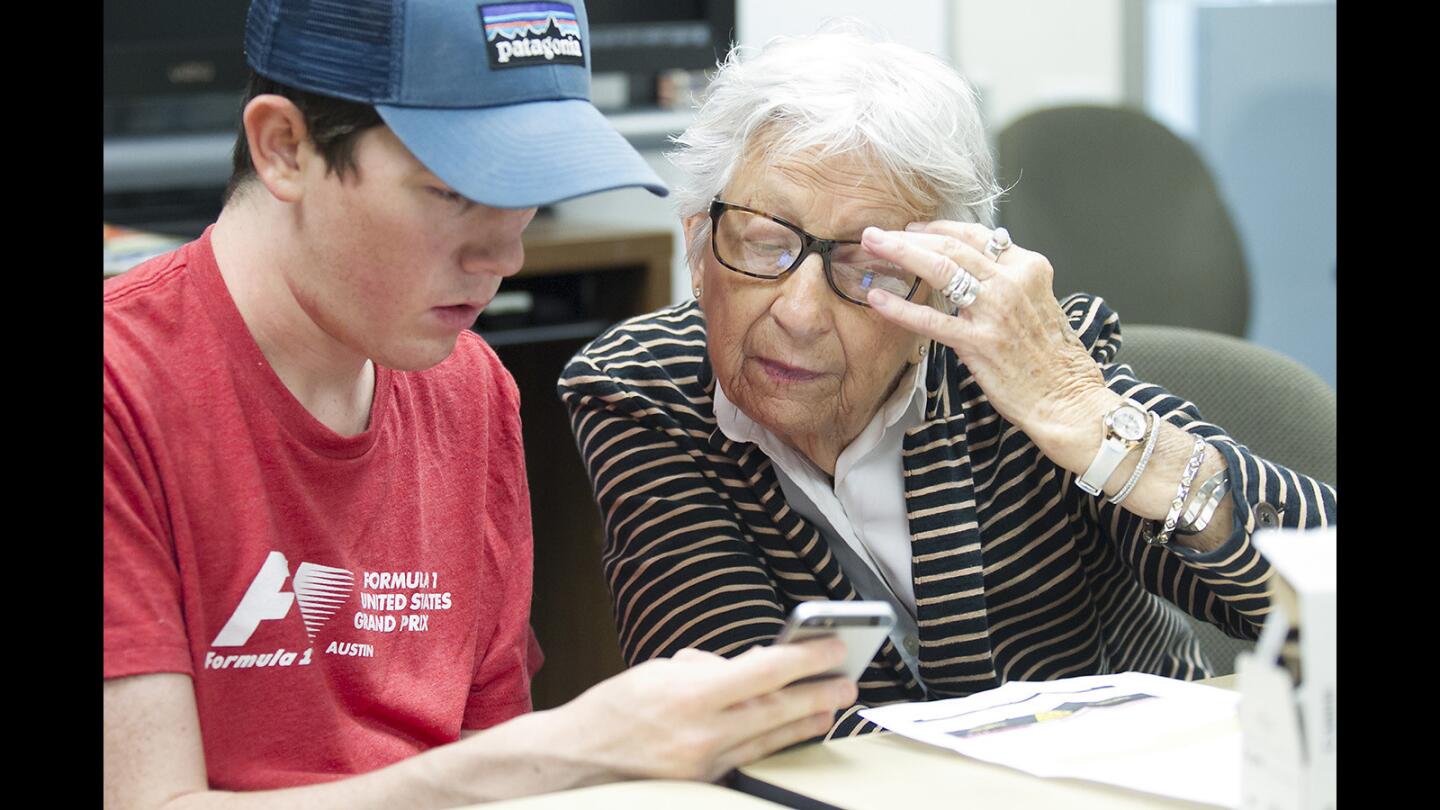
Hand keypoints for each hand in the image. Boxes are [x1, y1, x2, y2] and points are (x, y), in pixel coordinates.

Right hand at [551, 638, 856, 782]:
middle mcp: (704, 734)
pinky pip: (750, 759)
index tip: (832, 644)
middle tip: (848, 680)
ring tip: (830, 705)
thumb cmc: (614, 708)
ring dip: (806, 721)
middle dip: (820, 693)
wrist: (575, 761)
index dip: (806, 656)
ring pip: (772, 740)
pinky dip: (774, 743)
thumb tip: (754, 667)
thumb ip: (710, 668)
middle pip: (779, 711)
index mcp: (691, 694)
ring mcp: (706, 765)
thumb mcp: (660, 671)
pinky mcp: (705, 784)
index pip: (765, 671)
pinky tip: (791, 731)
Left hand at [859, 221, 1109, 451]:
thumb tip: (971, 265)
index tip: (914, 229)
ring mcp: (995, 311)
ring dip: (900, 254)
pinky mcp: (979, 343)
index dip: (938, 228)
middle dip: (909, 236)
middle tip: (877, 233)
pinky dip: (901, 307)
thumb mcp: (1038, 302)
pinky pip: (931, 320)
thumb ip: (1007, 280)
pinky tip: (878, 298)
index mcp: (1028, 268)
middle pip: (951, 246)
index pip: (976, 235)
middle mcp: (1012, 282)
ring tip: (872, 247)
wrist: (1068, 397)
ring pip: (941, 269)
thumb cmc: (1052, 356)